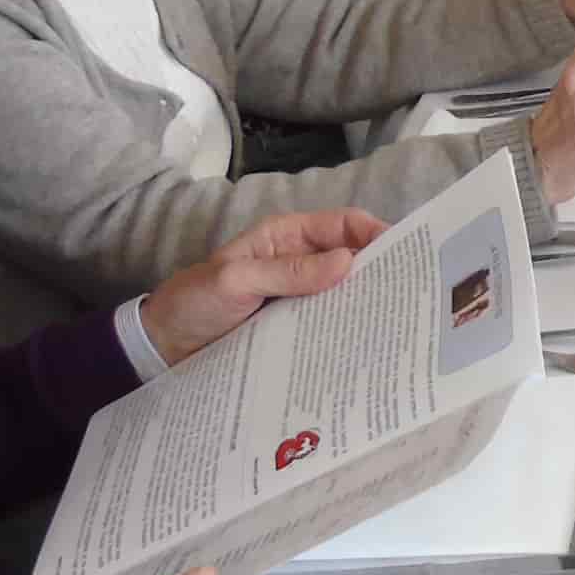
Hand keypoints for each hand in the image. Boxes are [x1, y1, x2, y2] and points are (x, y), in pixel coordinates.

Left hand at [140, 207, 385, 367]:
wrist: (162, 347)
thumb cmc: (193, 302)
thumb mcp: (236, 280)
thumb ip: (288, 271)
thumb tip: (347, 261)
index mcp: (286, 237)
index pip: (343, 224)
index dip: (375, 233)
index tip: (406, 254)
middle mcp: (297, 263)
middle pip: (350, 260)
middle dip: (379, 272)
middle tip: (412, 296)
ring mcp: (297, 297)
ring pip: (342, 295)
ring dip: (365, 306)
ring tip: (397, 328)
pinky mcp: (293, 328)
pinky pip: (326, 324)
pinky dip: (345, 332)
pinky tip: (362, 350)